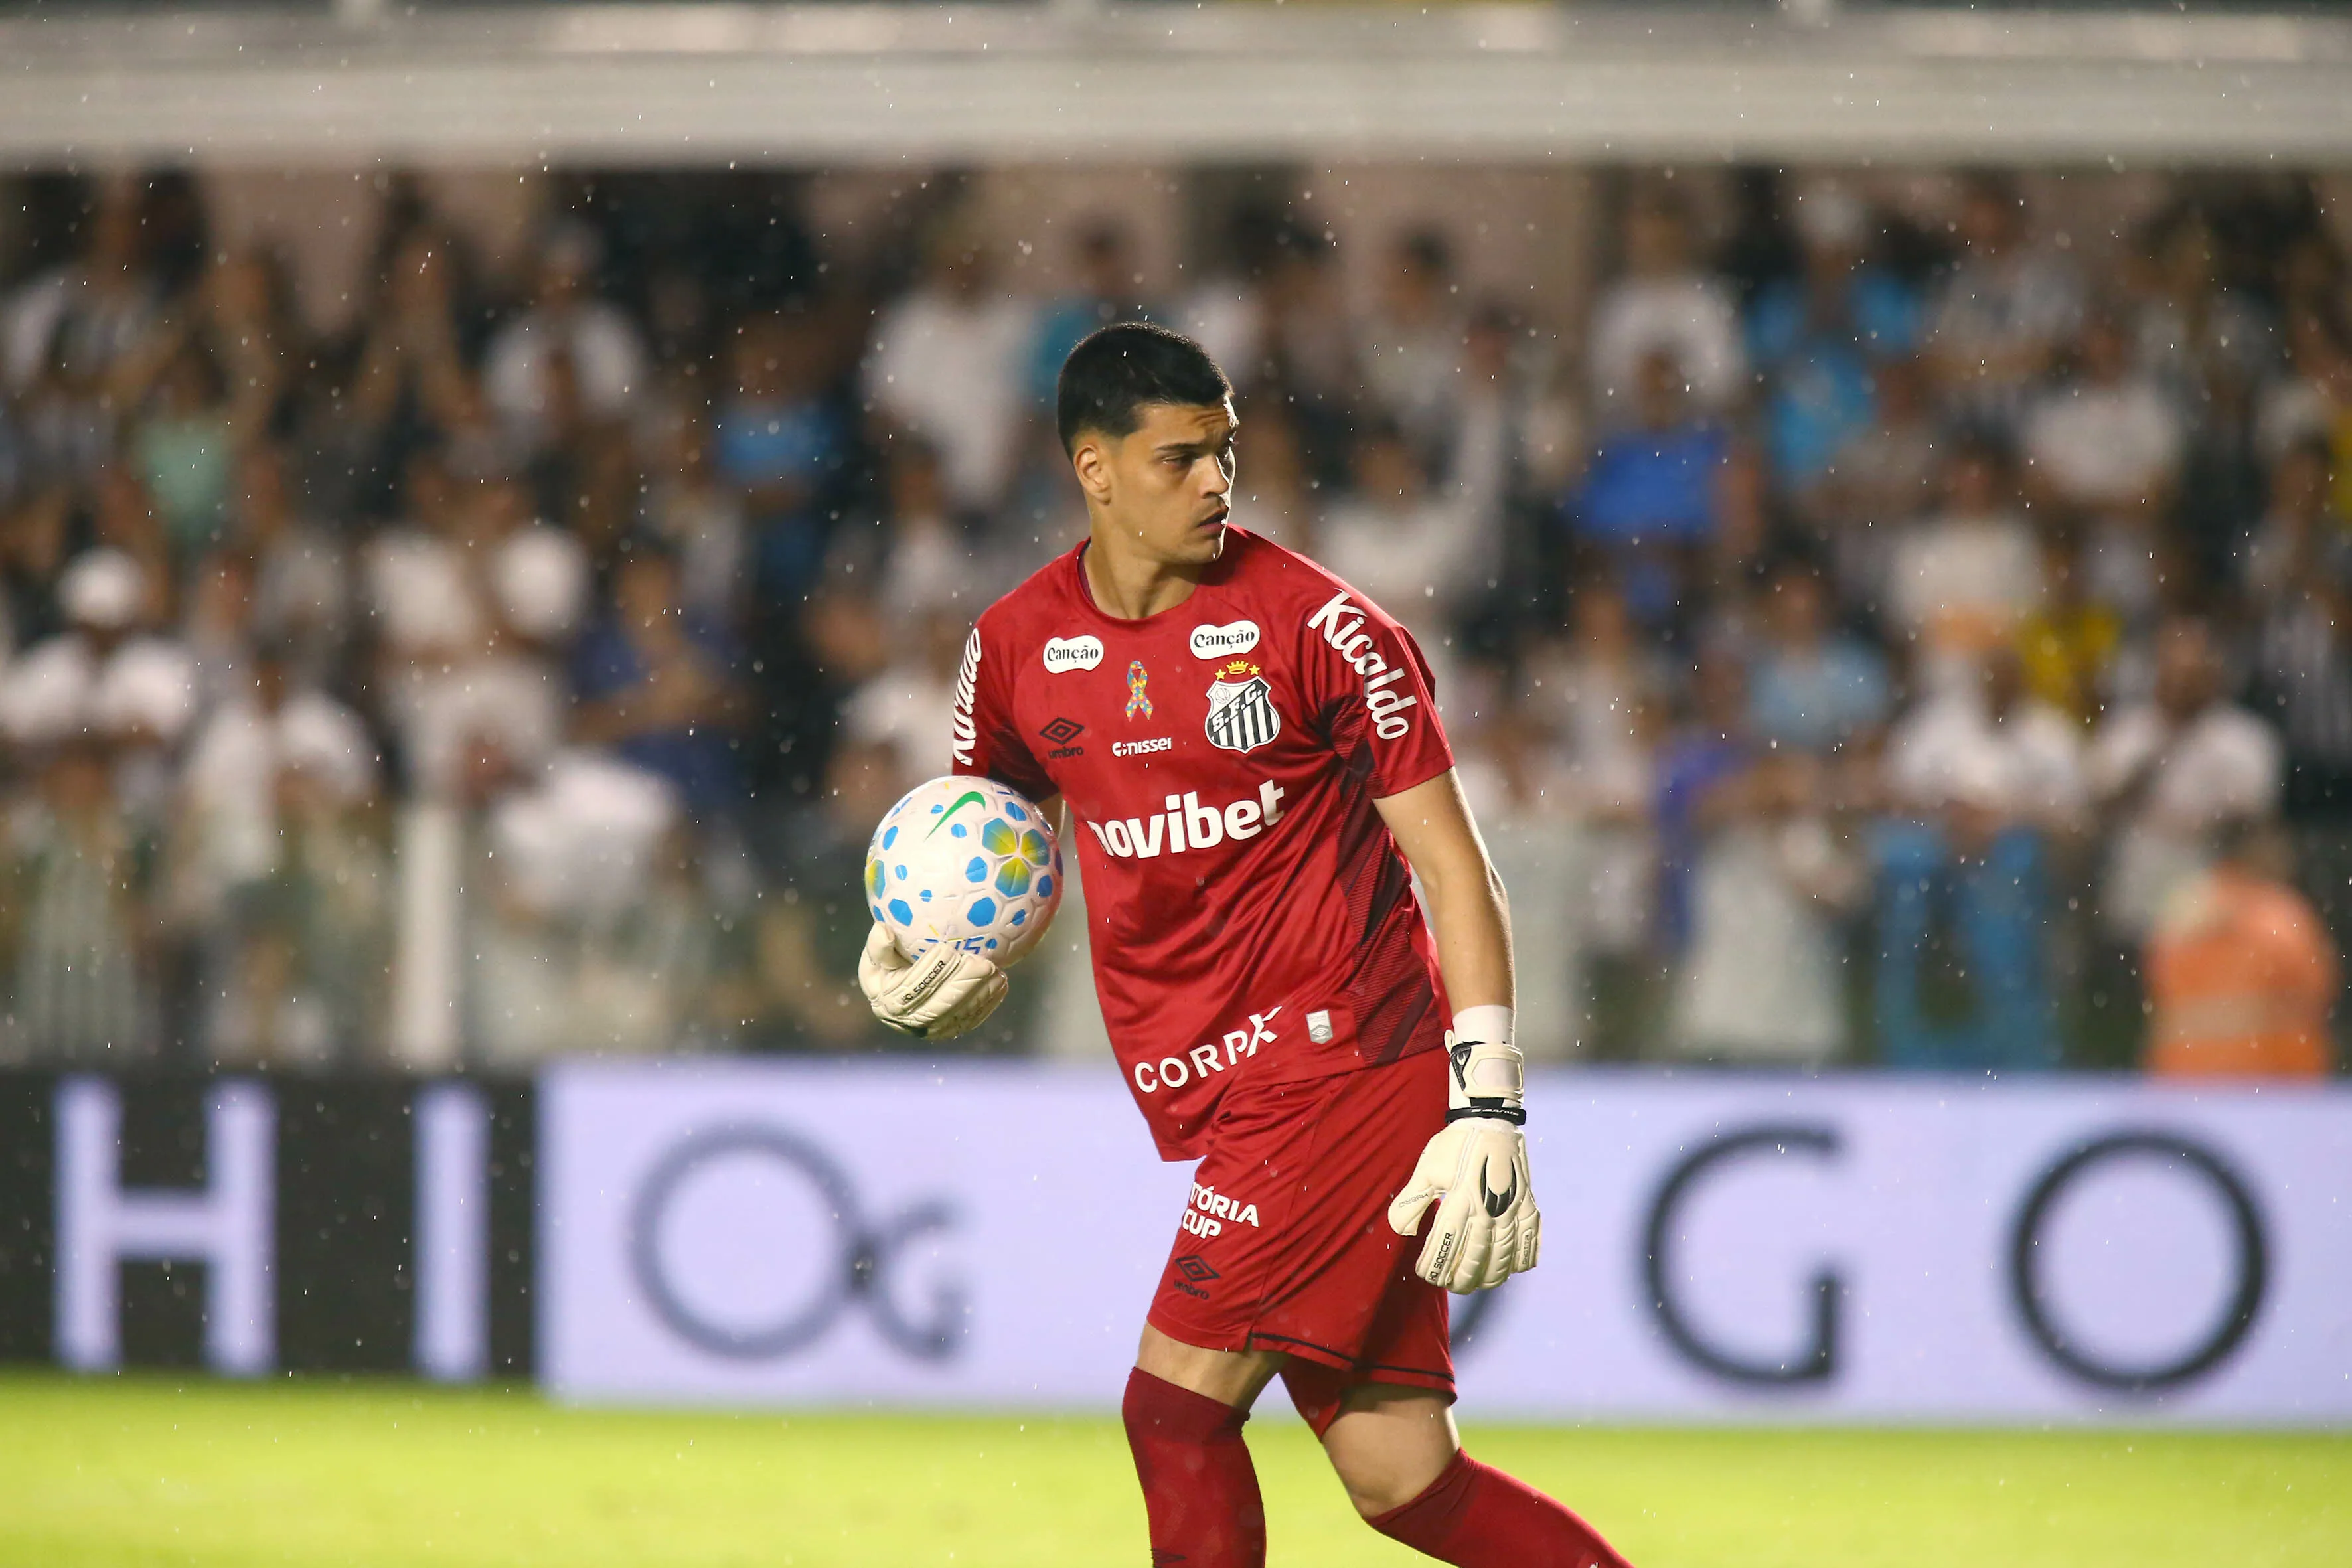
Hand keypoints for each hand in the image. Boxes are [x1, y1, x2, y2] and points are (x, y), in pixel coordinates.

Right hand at [857, 923, 1006, 1040]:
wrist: (900, 993)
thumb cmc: (889, 968)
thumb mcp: (877, 957)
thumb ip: (879, 946)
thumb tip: (883, 930)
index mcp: (888, 1003)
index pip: (911, 989)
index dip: (929, 971)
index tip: (946, 949)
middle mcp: (910, 1022)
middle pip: (940, 1006)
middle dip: (964, 985)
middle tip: (983, 963)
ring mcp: (932, 1030)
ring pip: (959, 1015)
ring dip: (981, 994)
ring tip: (998, 973)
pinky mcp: (951, 1031)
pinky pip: (971, 1020)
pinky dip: (988, 1004)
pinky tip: (1001, 985)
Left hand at [1386, 1115, 1540, 1293]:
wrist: (1490, 1120)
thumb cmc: (1454, 1145)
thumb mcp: (1427, 1169)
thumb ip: (1412, 1201)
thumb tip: (1400, 1231)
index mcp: (1460, 1199)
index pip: (1447, 1244)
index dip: (1436, 1265)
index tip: (1427, 1275)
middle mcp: (1488, 1208)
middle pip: (1477, 1257)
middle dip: (1463, 1278)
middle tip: (1454, 1286)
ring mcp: (1511, 1208)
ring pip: (1505, 1255)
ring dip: (1491, 1275)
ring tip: (1479, 1284)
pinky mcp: (1527, 1204)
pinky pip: (1531, 1239)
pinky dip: (1523, 1259)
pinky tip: (1513, 1269)